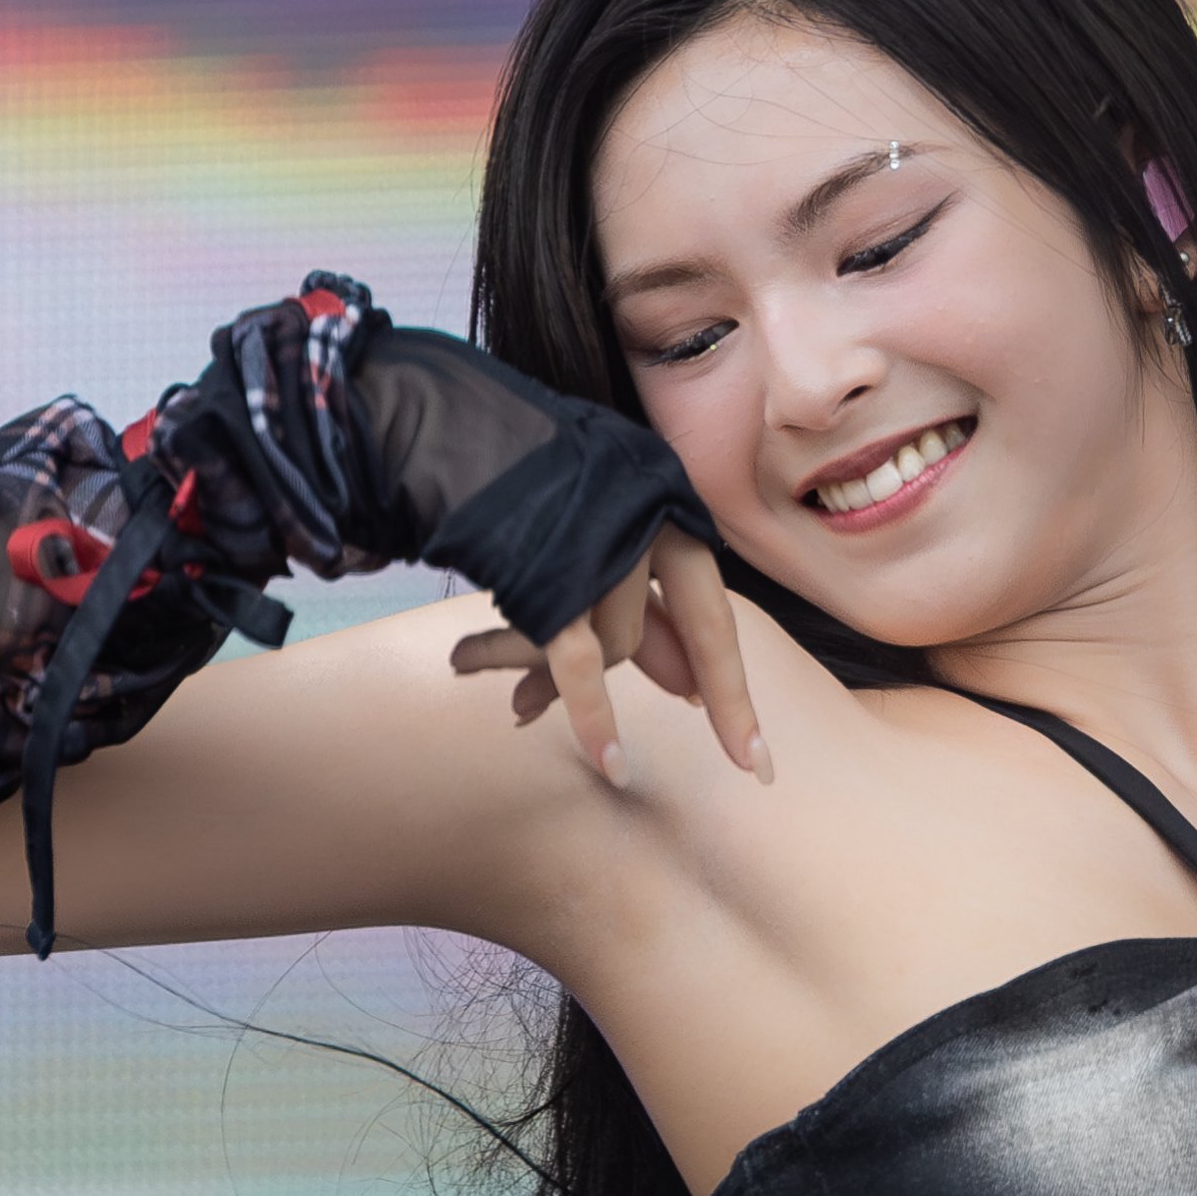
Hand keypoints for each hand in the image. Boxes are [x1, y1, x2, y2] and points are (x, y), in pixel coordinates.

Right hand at [446, 522, 770, 785]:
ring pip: (617, 643)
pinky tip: (611, 763)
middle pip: (704, 625)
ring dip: (569, 683)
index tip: (756, 753)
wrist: (440, 430)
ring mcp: (606, 537)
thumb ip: (638, 613)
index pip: (711, 605)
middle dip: (728, 701)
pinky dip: (595, 718)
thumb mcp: (592, 544)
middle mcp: (650, 513)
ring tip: (520, 706)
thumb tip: (692, 693)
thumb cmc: (520, 492)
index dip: (732, 681)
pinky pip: (582, 662)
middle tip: (750, 765)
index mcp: (665, 503)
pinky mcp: (555, 568)